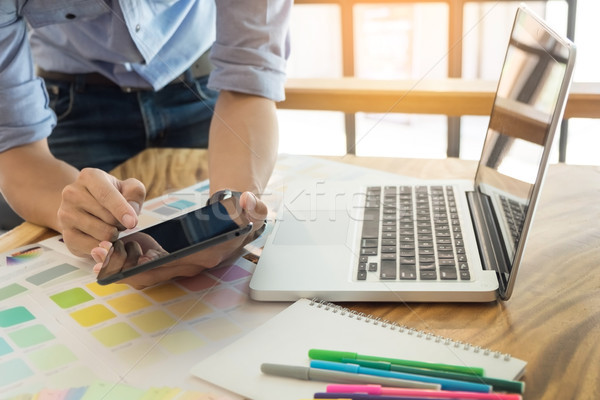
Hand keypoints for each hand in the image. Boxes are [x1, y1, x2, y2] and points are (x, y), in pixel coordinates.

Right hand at [58, 168, 145, 256]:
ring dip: (114, 235)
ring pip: (102, 233)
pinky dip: (104, 247)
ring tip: (110, 227)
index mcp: (89, 177)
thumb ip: (135, 195)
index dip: (121, 210)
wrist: (87, 207)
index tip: (132, 223)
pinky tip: (103, 238)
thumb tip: (130, 217)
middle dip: (122, 223)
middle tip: (119, 220)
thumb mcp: (128, 188)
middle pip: (108, 217)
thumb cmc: (113, 196)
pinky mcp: (66, 235)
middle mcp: (72, 193)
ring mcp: (65, 214)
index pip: (106, 195)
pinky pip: (93, 248)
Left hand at [91, 191, 267, 288]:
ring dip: (121, 266)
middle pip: (151, 275)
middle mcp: (190, 265)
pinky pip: (146, 263)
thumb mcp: (251, 210)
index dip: (144, 267)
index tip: (120, 261)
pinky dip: (128, 259)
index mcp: (204, 256)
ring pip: (145, 272)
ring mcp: (179, 262)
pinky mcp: (172, 255)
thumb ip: (253, 207)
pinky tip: (110, 247)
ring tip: (96, 252)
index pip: (170, 268)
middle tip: (98, 256)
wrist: (240, 218)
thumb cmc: (242, 215)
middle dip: (123, 270)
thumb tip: (248, 201)